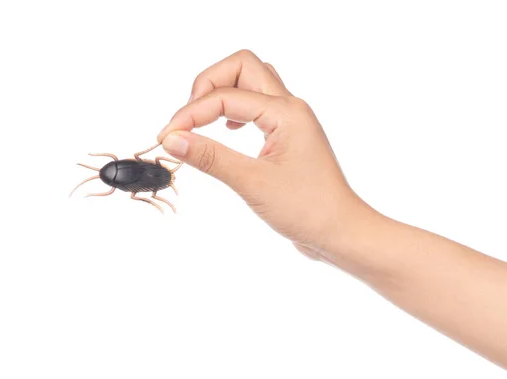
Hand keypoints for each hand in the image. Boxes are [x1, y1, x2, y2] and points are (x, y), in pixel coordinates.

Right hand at [157, 50, 370, 260]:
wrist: (340, 231)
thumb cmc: (308, 209)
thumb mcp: (253, 183)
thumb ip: (211, 157)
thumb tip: (173, 139)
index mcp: (286, 112)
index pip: (225, 96)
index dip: (190, 114)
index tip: (167, 137)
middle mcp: (291, 107)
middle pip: (242, 66)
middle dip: (208, 84)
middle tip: (188, 118)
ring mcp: (291, 120)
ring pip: (252, 81)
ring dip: (223, 92)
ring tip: (202, 121)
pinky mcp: (288, 135)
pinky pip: (259, 104)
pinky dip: (235, 108)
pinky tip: (227, 130)